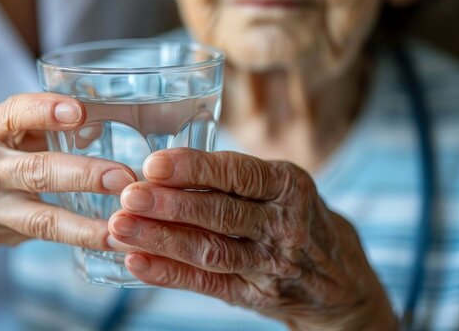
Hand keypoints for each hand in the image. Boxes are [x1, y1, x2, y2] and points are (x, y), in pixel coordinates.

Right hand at [0, 93, 134, 286]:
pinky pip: (43, 236)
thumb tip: (97, 125)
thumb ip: (43, 123)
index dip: (46, 112)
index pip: (14, 115)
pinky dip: (78, 239)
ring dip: (83, 224)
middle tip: (123, 177)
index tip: (80, 112)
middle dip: (82, 174)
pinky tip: (109, 241)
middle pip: (35, 170)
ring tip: (120, 227)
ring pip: (39, 217)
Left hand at [108, 149, 396, 329]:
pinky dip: (170, 273)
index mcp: (288, 185)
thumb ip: (233, 178)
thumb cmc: (293, 216)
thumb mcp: (280, 187)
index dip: (194, 169)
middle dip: (170, 205)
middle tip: (128, 196)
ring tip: (119, 229)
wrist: (339, 278)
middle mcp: (284, 223)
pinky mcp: (257, 294)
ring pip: (211, 250)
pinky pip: (208, 283)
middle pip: (221, 213)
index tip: (153, 164)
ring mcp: (272, 263)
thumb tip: (159, 167)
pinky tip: (137, 262)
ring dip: (161, 240)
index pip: (239, 174)